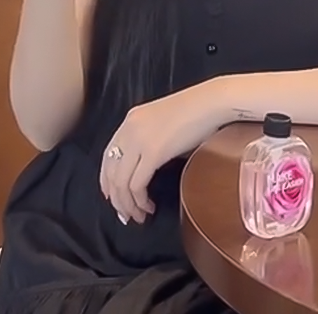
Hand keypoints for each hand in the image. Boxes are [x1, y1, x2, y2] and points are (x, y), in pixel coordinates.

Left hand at [100, 82, 223, 223]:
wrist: (211, 101)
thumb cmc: (196, 111)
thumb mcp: (163, 123)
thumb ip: (149, 140)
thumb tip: (147, 167)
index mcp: (130, 120)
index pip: (107, 156)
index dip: (106, 181)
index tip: (112, 198)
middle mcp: (129, 129)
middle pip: (111, 173)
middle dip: (116, 199)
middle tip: (125, 216)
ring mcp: (139, 140)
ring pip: (121, 182)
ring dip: (127, 204)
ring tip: (138, 216)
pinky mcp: (153, 152)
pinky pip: (137, 184)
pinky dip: (140, 201)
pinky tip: (149, 207)